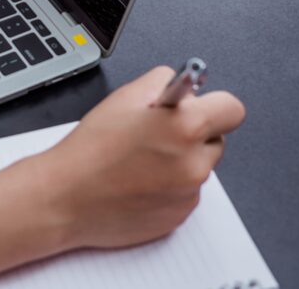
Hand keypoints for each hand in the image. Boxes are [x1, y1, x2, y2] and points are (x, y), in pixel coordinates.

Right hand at [30, 67, 244, 249]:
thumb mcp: (124, 97)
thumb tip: (182, 84)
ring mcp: (189, 193)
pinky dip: (171, 186)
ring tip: (142, 160)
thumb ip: (163, 81)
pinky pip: (187, 192)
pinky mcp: (180, 216)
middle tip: (158, 134)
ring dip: (182, 160)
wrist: (66, 198)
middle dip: (194, 133)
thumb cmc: (90, 150)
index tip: (199, 107)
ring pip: (200, 167)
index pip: (232, 109)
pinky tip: (140, 181)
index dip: (213, 105)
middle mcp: (194, 162)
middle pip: (216, 139)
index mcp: (185, 126)